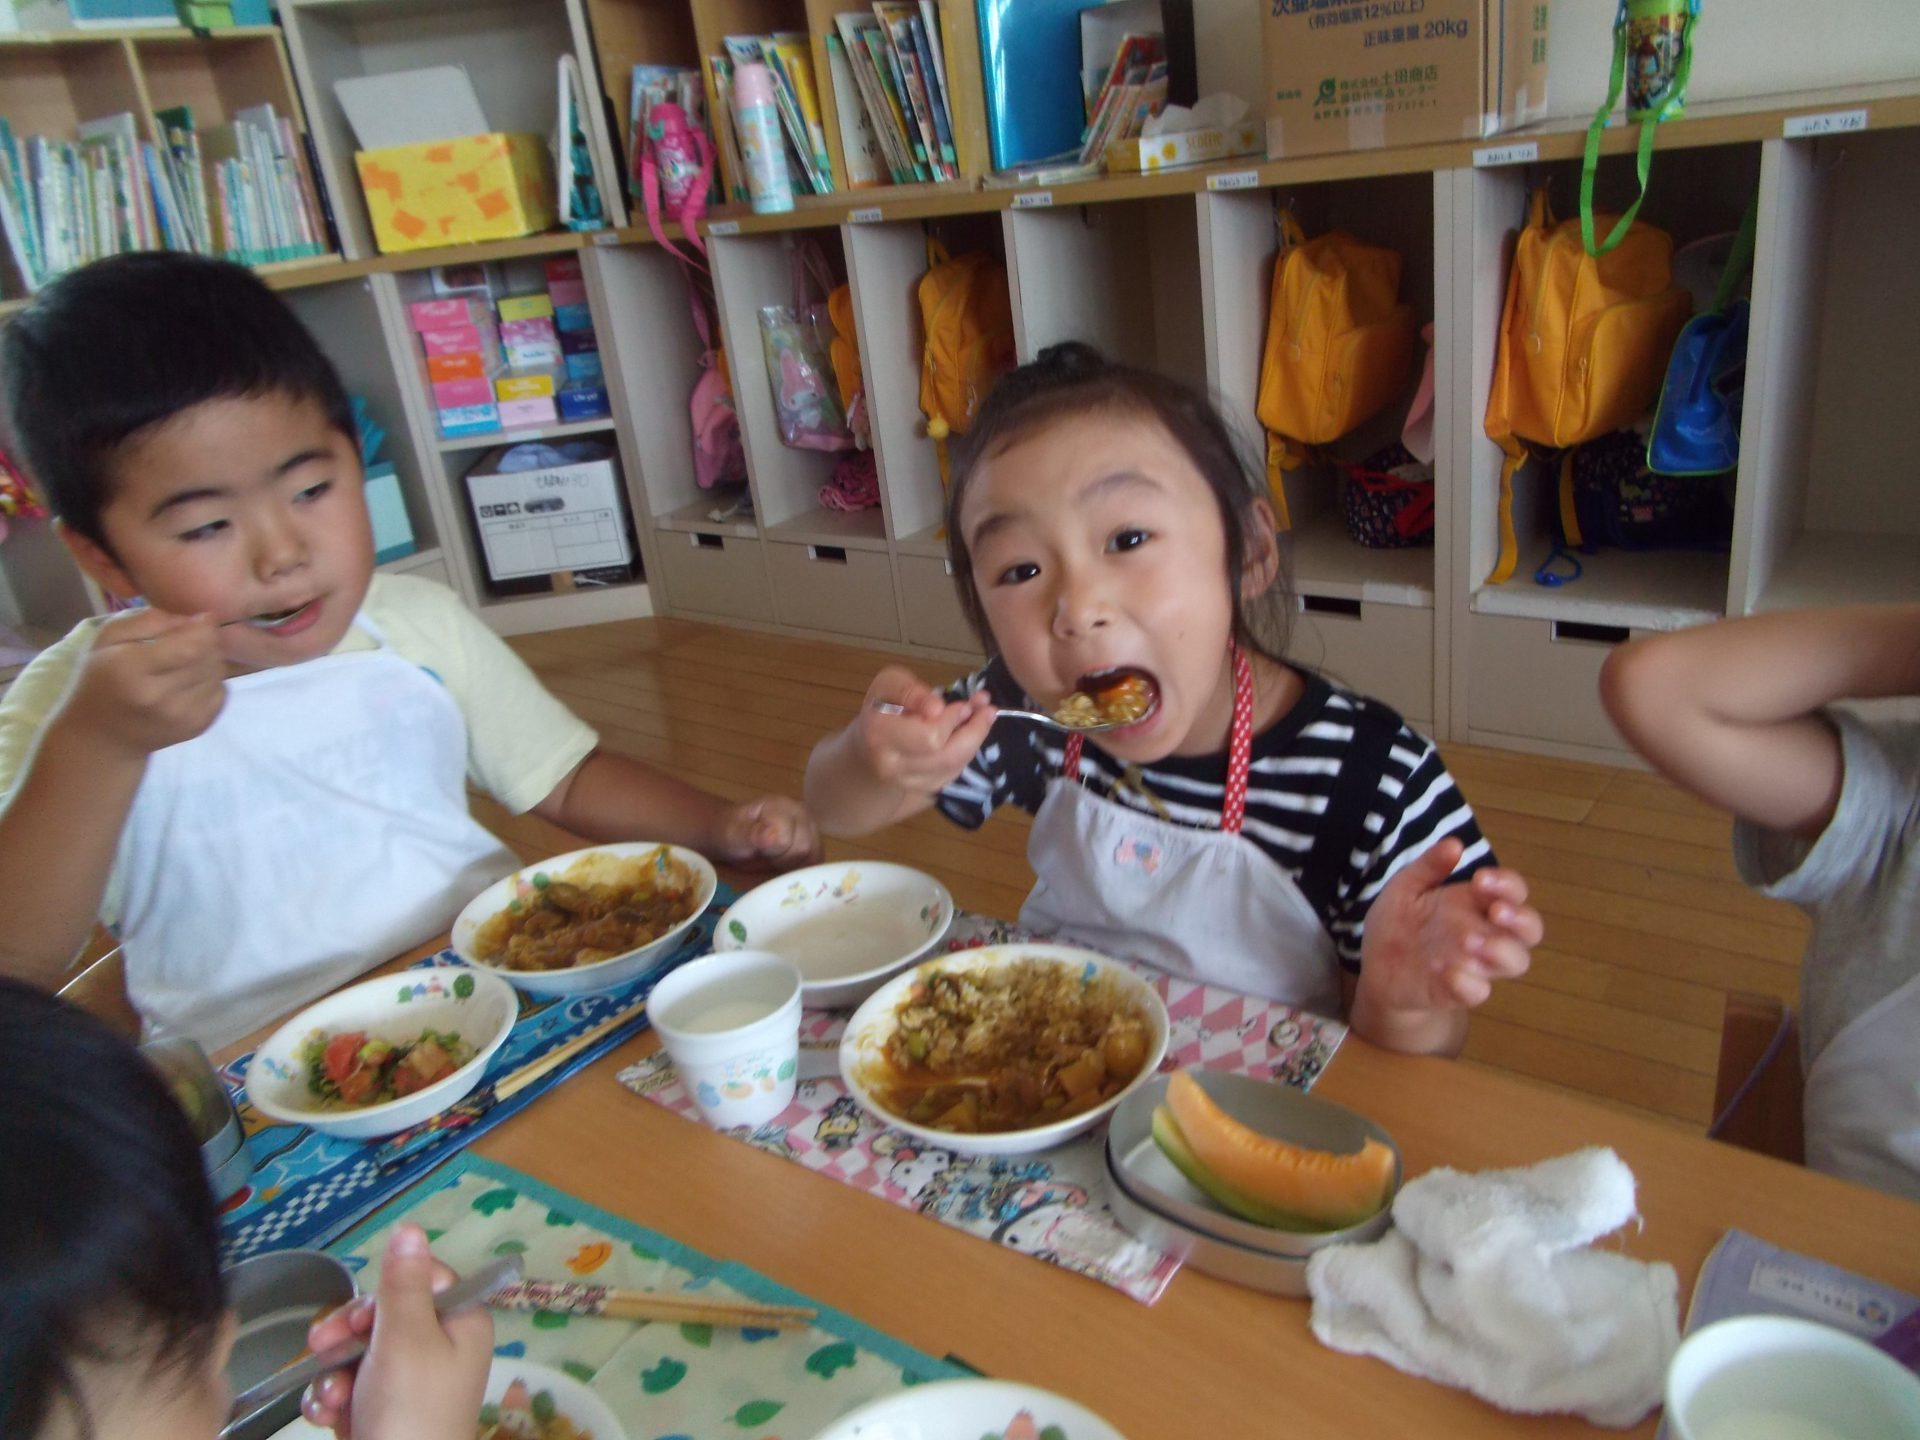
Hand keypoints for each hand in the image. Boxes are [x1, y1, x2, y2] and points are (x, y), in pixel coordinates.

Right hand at [61, 607, 224, 758]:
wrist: (103, 737)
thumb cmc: (102, 679)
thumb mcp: (109, 638)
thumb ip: (148, 620)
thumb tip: (194, 620)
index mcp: (133, 669)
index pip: (192, 645)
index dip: (204, 628)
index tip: (200, 620)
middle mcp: (159, 696)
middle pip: (210, 657)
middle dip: (206, 642)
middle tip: (190, 641)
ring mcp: (181, 716)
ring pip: (219, 674)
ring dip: (210, 662)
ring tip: (187, 662)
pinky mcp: (197, 728)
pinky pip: (222, 694)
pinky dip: (212, 683)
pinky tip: (190, 683)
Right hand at [300, 1224, 492, 1439]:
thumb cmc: (409, 1410)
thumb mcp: (405, 1338)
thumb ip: (402, 1284)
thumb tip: (410, 1228)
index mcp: (462, 1324)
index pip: (425, 1278)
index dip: (387, 1290)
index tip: (363, 1310)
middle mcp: (441, 1349)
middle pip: (384, 1314)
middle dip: (348, 1332)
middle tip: (322, 1344)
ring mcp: (409, 1384)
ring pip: (359, 1353)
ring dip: (335, 1373)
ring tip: (333, 1399)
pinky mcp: (380, 1413)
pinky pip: (349, 1387)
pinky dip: (334, 1400)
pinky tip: (329, 1417)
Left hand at [717, 794, 821, 870]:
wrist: (732, 835)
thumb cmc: (730, 833)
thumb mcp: (733, 833)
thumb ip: (752, 834)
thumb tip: (773, 836)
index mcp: (784, 806)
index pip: (791, 840)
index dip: (775, 853)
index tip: (759, 851)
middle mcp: (803, 814)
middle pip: (806, 850)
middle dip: (784, 860)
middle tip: (766, 855)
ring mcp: (811, 829)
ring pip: (814, 859)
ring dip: (793, 867)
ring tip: (774, 859)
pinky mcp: (814, 844)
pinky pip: (816, 864)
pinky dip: (802, 871)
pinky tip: (785, 866)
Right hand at [856, 666, 995, 794]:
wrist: (869, 742)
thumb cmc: (882, 706)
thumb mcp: (890, 684)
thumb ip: (911, 691)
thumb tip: (937, 708)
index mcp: (880, 735)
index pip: (929, 737)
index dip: (952, 720)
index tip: (963, 704)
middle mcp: (891, 765)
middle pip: (946, 757)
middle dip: (973, 731)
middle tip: (985, 709)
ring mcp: (907, 782)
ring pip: (954, 766)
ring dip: (975, 740)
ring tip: (983, 717)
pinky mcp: (923, 789)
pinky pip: (954, 773)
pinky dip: (967, 751)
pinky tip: (968, 734)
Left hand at [1357, 839, 1539, 1015]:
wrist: (1374, 967)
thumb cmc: (1399, 923)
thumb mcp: (1406, 887)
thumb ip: (1429, 866)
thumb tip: (1455, 844)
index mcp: (1476, 903)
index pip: (1513, 892)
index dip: (1508, 885)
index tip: (1481, 879)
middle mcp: (1486, 933)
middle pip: (1530, 929)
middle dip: (1522, 919)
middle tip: (1497, 911)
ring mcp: (1476, 964)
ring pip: (1516, 962)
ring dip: (1501, 950)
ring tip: (1470, 941)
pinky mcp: (1458, 991)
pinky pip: (1478, 992)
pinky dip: (1467, 983)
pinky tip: (1445, 971)